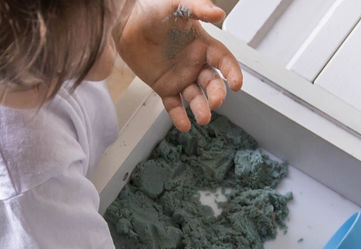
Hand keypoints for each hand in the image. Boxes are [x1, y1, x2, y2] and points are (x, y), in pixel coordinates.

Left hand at [117, 0, 243, 131]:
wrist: (124, 22)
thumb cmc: (151, 10)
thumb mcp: (176, 6)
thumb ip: (197, 8)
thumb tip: (218, 14)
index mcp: (203, 46)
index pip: (224, 61)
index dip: (232, 72)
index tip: (236, 84)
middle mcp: (195, 64)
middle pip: (213, 84)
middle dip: (217, 95)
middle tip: (215, 102)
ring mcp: (181, 78)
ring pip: (196, 98)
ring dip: (201, 109)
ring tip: (202, 118)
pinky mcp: (164, 87)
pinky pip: (174, 105)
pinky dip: (179, 116)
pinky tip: (184, 125)